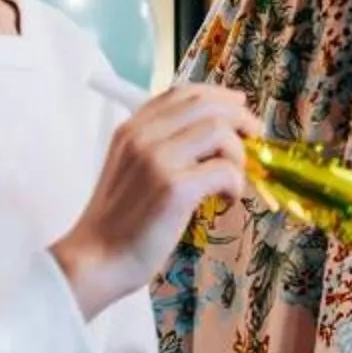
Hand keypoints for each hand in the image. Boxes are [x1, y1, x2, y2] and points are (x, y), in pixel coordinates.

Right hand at [52, 83, 259, 315]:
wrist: (96, 259)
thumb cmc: (119, 222)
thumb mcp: (131, 169)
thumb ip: (162, 146)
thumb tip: (217, 134)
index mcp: (131, 129)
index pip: (182, 93)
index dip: (219, 97)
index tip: (239, 108)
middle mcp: (143, 137)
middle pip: (207, 105)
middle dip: (241, 118)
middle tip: (255, 137)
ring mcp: (158, 160)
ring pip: (221, 132)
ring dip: (238, 155)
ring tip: (232, 180)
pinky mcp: (175, 188)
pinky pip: (225, 170)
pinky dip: (236, 184)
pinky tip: (226, 199)